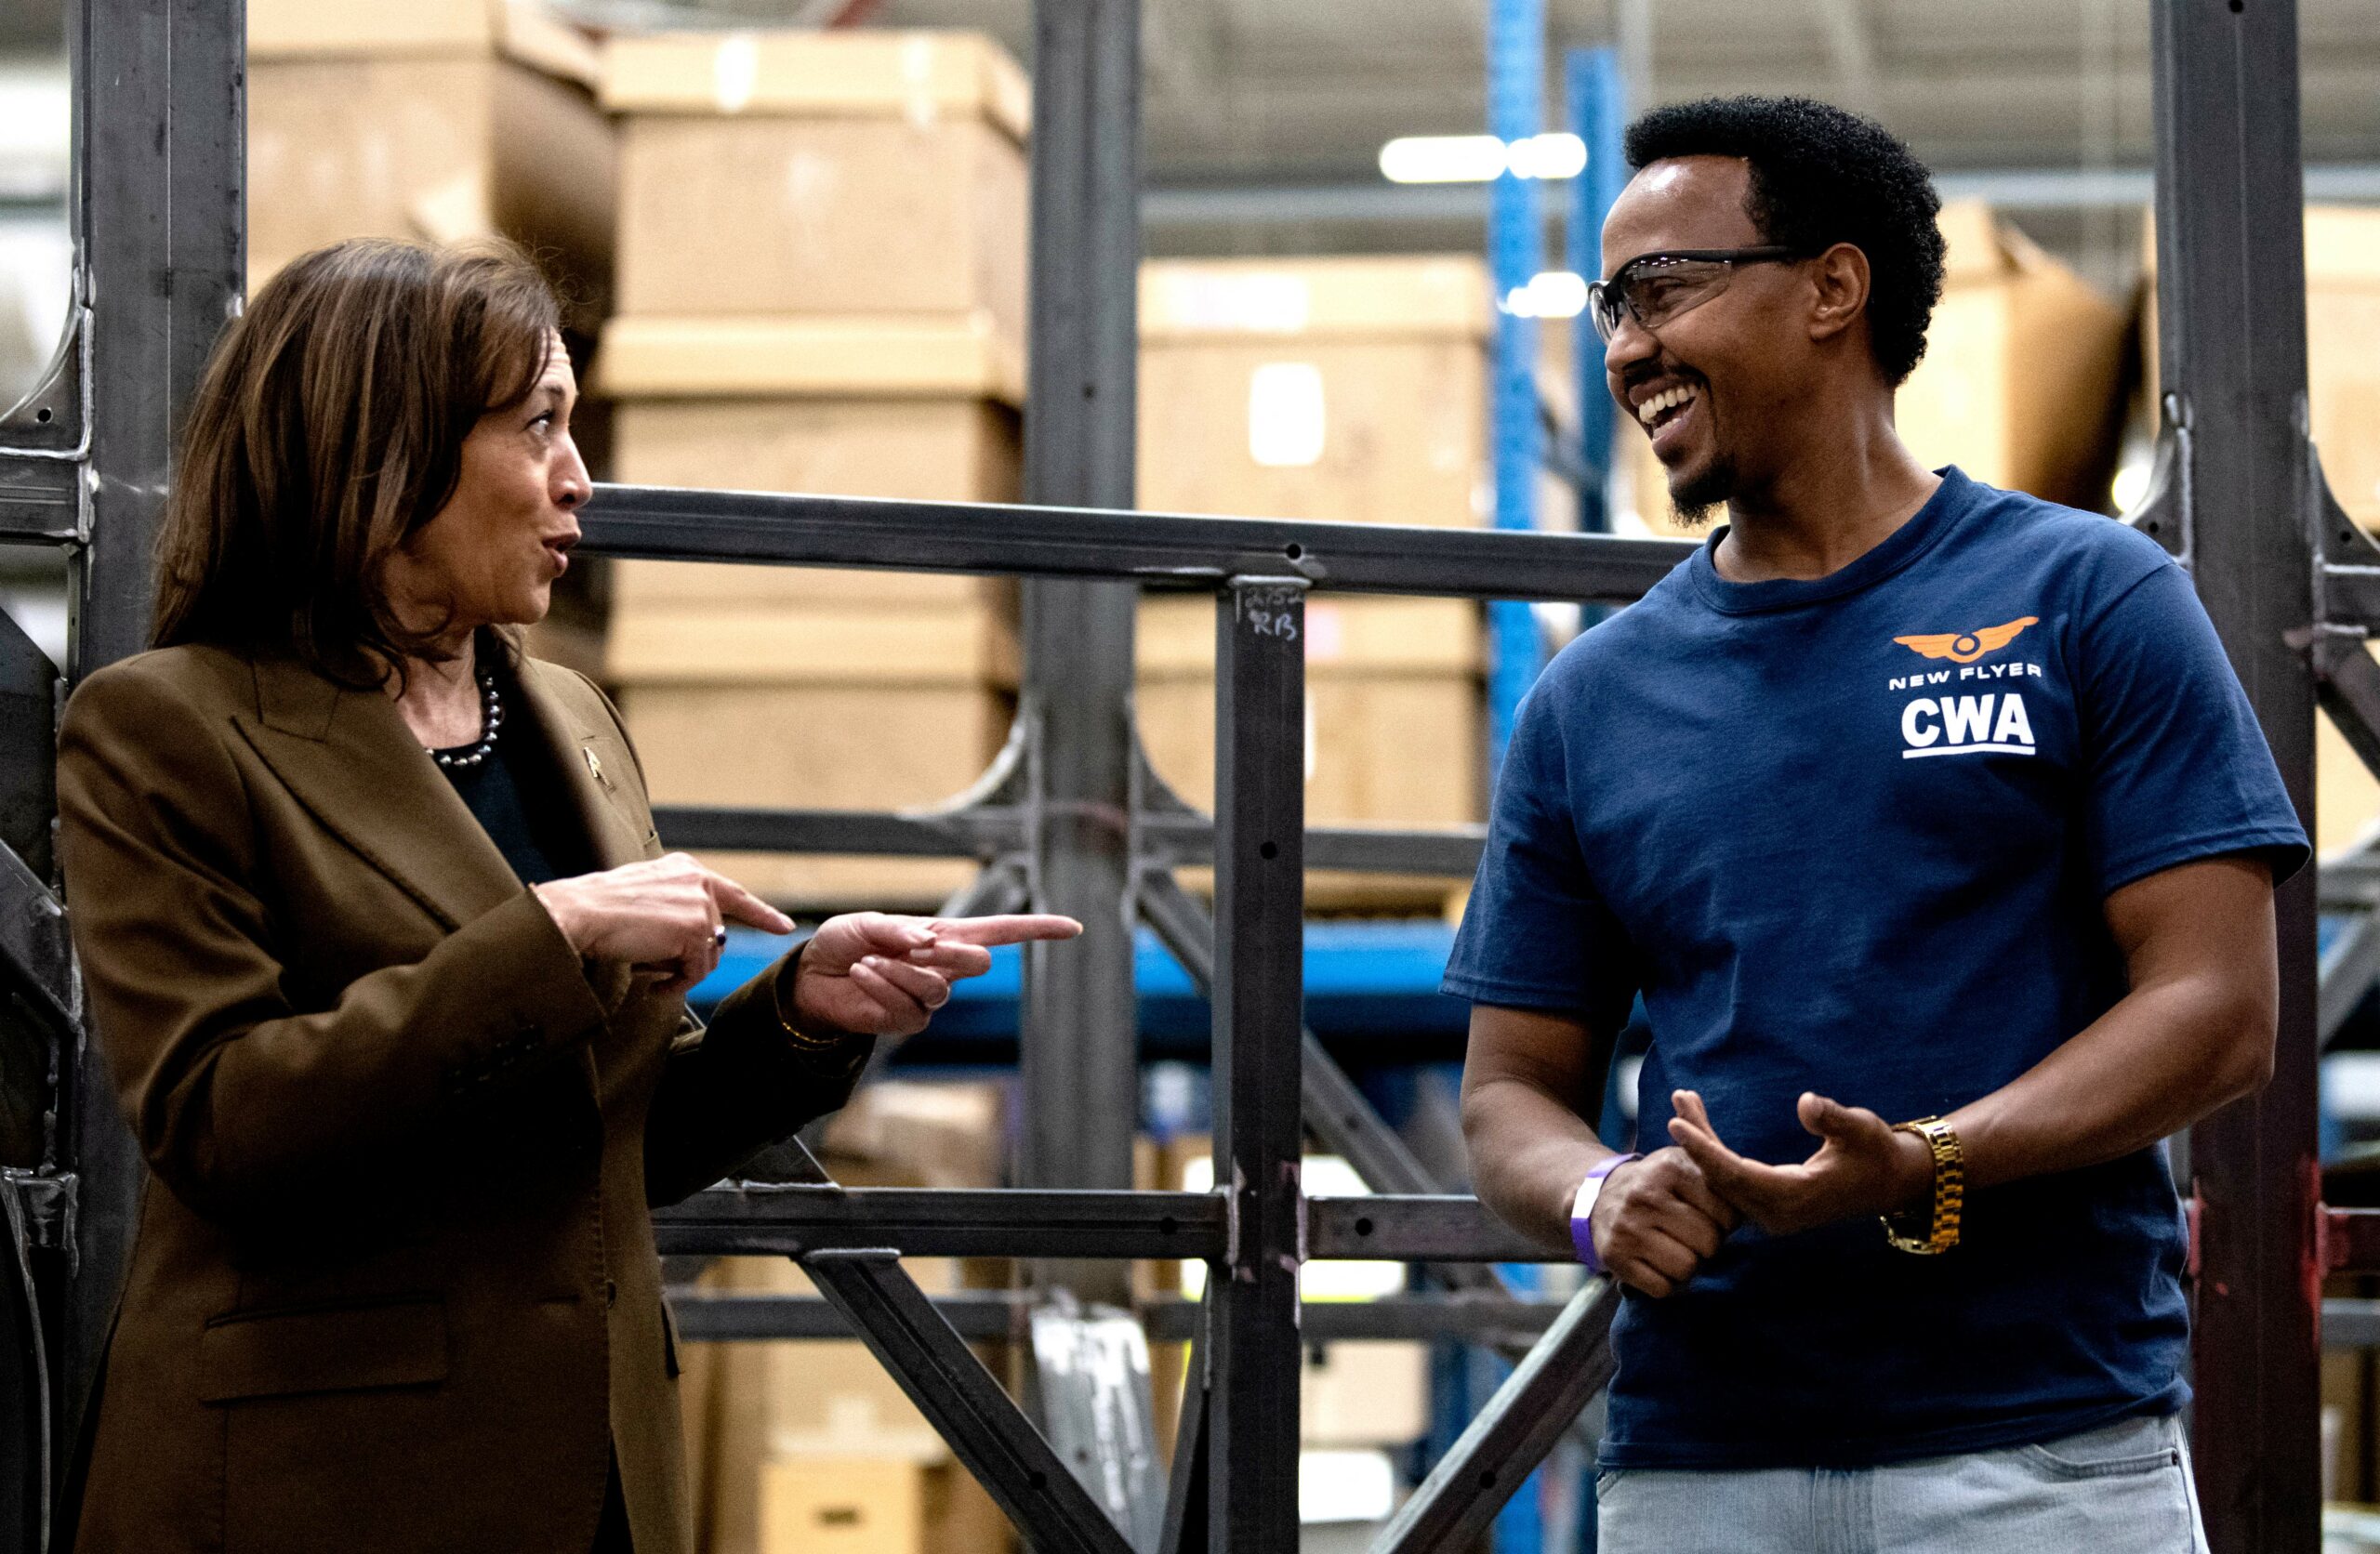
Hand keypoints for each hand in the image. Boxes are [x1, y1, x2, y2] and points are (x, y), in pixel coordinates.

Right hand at [531, 853, 792, 995]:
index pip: (734, 894)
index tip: (784, 926)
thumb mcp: (646, 898)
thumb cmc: (599, 910)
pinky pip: (696, 971)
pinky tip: (654, 984)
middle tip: (660, 971)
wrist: (579, 913)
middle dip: (692, 960)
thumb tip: (699, 945)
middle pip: (716, 937)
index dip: (761, 913)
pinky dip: (676, 983)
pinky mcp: (694, 929)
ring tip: (652, 975)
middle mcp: (698, 882)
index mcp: (686, 870)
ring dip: (681, 973)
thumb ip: (677, 910)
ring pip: (708, 957)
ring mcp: (699, 904)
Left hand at [792, 911, 1082, 1038]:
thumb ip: (897, 930)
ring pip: (939, 988)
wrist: (814, 979)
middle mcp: (945, 967)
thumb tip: (927, 942)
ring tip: (868, 961)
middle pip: (980, 961)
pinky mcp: (908, 1020)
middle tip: (918, 947)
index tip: (1074, 927)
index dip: (1038, 929)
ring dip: (901, 972)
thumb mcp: (865, 924)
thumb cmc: (844, 942)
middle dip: (953, 953)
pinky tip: (862, 975)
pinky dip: (882, 985)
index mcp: (946, 935)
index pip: (1002, 932)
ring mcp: (929, 997)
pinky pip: (907, 1005)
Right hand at [1586, 1146, 1740, 1298]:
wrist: (1597, 1198)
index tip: (1711, 1218)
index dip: (1726, 1224)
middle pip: (1709, 1243)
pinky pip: (1662, 1288)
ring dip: (1687, 1267)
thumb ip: (1716, 1168)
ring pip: (1687, 1268)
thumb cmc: (1656, 1186)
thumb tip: (1751, 1189)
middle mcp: (1646, 1195)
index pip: (1727, 1214)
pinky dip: (1665, 1283)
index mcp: (1670, 1167)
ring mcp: (1627, 1227)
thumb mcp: (1681, 1163)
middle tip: (1692, 1237)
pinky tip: (1656, 1264)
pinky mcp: (1614, 1256)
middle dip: (1707, 1246)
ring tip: (1674, 1250)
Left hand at [1665, 1089, 1933, 1237]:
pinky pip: (1733, 1181)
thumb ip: (1834, 1118)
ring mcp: (1773, 1214)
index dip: (1704, 1150)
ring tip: (1684, 1102)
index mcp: (1795, 1197)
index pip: (1735, 1175)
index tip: (1677, 1124)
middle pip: (1721, 1177)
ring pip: (1724, 1180)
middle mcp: (1778, 1212)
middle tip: (1678, 1100)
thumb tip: (1807, 1103)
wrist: (1892, 1182)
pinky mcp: (1771, 1207)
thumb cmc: (1877, 1152)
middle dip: (1696, 1140)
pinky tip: (1702, 1126)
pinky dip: (1716, 1153)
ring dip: (1703, 1143)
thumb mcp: (1862, 1129)